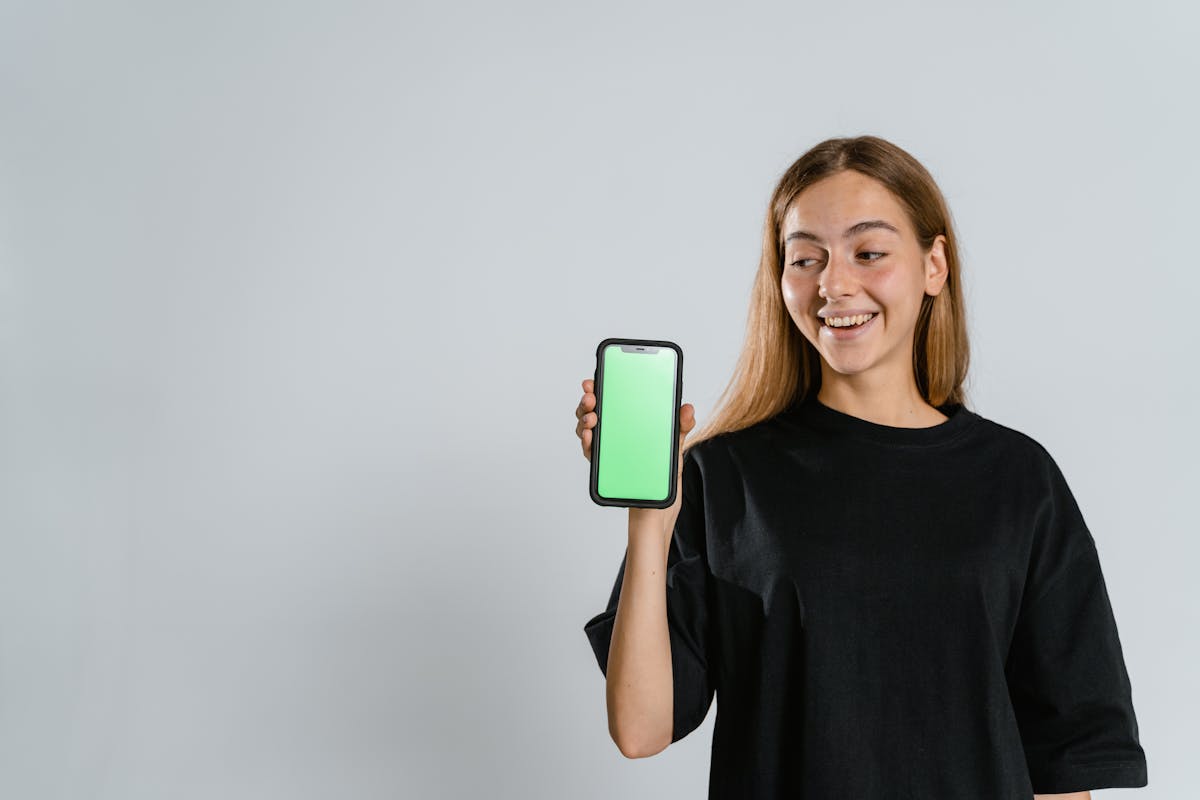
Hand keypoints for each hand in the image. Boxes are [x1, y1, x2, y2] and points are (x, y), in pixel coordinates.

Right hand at [575, 377, 695, 538]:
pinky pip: (592, 454)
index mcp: (631, 428)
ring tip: (591, 416)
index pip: (614, 402)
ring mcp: (609, 454)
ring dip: (584, 419)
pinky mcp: (606, 470)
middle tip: (591, 395)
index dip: (603, 388)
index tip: (597, 378)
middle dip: (589, 400)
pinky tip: (591, 436)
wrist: (657, 516)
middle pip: (596, 413)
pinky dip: (588, 443)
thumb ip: (680, 429)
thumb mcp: (674, 453)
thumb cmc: (662, 484)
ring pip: (588, 430)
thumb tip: (688, 407)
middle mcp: (616, 438)